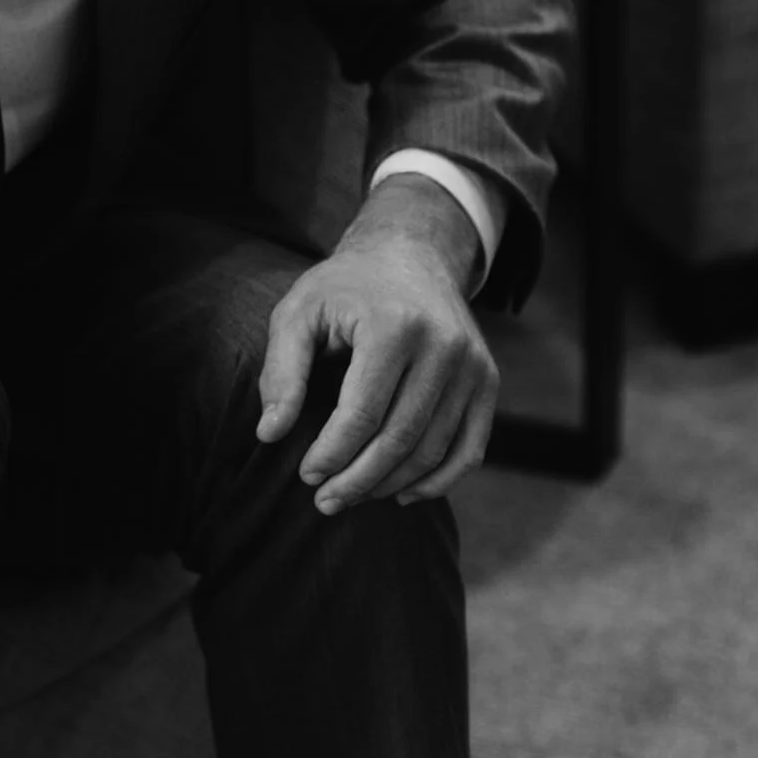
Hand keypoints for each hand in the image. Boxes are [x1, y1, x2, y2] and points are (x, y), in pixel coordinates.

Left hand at [255, 174, 497, 509]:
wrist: (410, 255)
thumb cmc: (343, 289)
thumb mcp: (298, 313)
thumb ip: (281, 373)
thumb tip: (270, 434)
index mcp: (394, 326)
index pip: (362, 414)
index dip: (332, 454)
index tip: (306, 475)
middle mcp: (444, 345)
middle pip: (400, 439)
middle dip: (357, 480)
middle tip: (324, 502)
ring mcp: (473, 365)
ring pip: (433, 451)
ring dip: (389, 485)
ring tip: (351, 496)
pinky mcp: (488, 380)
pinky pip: (470, 449)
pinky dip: (438, 482)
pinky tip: (401, 494)